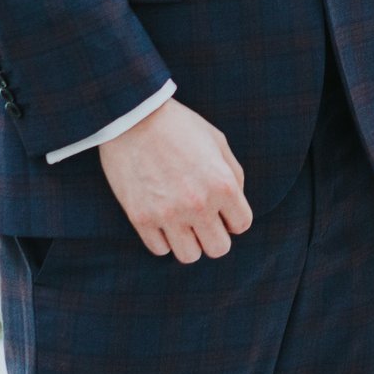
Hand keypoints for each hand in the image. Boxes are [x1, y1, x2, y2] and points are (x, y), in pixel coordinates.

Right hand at [97, 98, 252, 262]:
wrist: (132, 118)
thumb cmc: (179, 126)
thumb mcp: (217, 141)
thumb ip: (233, 174)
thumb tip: (236, 203)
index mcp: (222, 184)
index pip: (242, 225)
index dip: (234, 219)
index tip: (223, 211)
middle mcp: (199, 205)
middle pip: (219, 248)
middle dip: (214, 236)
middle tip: (203, 220)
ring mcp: (168, 215)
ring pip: (189, 256)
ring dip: (189, 241)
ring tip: (182, 223)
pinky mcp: (141, 219)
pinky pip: (159, 249)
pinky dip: (163, 239)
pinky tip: (162, 219)